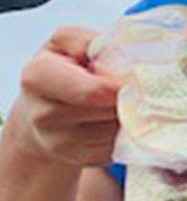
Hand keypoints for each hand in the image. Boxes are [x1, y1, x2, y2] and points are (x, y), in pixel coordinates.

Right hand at [9, 26, 120, 167]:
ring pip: (118, 131)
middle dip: (129, 99)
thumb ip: (91, 41)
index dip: (122, 86)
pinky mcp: (81, 159)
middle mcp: (44, 114)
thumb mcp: (68, 43)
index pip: (94, 91)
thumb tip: (124, 56)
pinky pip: (119, 147)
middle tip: (132, 88)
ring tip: (120, 103)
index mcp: (38, 77)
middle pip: (111, 111)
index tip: (133, 79)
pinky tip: (115, 121)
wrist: (43, 109)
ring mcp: (61, 143)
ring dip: (130, 117)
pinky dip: (126, 134)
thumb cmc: (63, 70)